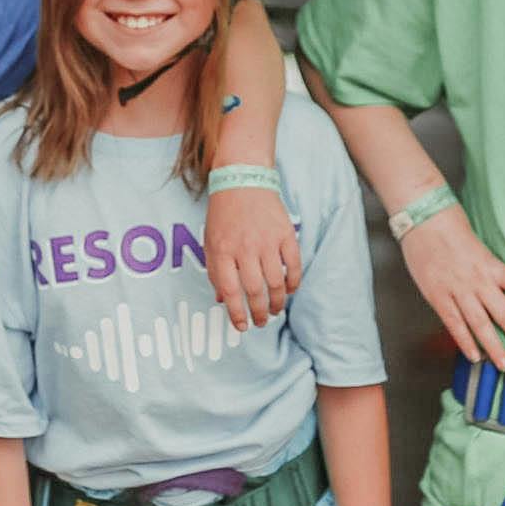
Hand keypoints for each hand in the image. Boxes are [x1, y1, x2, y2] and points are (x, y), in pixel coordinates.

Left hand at [203, 182, 301, 329]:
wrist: (243, 179)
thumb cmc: (224, 213)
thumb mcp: (210, 241)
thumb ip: (215, 271)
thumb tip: (222, 300)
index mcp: (222, 251)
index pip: (230, 291)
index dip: (236, 313)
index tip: (241, 326)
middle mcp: (245, 248)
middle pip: (254, 291)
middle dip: (258, 312)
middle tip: (261, 322)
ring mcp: (267, 241)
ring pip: (276, 282)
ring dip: (277, 302)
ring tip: (275, 311)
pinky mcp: (285, 234)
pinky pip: (294, 265)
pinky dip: (293, 282)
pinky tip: (289, 290)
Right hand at [396, 209, 504, 372]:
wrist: (422, 218)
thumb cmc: (450, 227)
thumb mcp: (477, 245)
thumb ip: (488, 268)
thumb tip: (502, 287)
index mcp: (491, 265)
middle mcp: (478, 280)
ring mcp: (457, 290)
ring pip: (480, 325)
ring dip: (494, 349)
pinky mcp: (438, 296)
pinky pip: (454, 324)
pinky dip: (465, 342)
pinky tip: (474, 357)